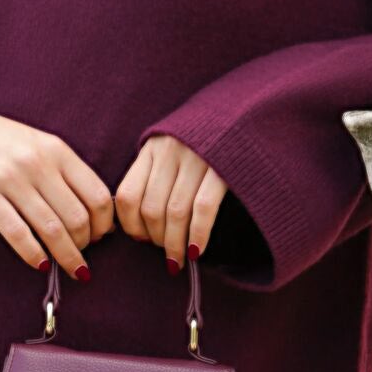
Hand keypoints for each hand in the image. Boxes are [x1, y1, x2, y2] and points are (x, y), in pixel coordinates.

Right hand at [0, 108, 113, 279]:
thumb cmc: (0, 143)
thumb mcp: (38, 145)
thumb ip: (65, 174)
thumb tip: (95, 216)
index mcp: (56, 150)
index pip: (97, 195)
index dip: (104, 224)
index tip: (100, 237)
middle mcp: (36, 163)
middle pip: (78, 218)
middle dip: (85, 245)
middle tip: (81, 256)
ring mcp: (9, 179)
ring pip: (52, 230)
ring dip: (67, 257)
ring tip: (72, 270)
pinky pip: (18, 234)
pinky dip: (35, 256)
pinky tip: (42, 266)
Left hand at [115, 135, 228, 270]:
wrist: (244, 112)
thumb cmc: (205, 141)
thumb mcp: (171, 150)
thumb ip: (154, 177)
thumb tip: (140, 229)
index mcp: (152, 148)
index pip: (127, 196)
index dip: (131, 227)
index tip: (142, 240)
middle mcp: (169, 150)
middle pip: (152, 209)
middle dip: (157, 241)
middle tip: (168, 254)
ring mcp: (195, 156)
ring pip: (175, 213)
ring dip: (175, 245)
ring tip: (180, 259)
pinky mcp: (221, 167)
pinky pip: (203, 210)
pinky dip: (198, 236)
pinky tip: (196, 251)